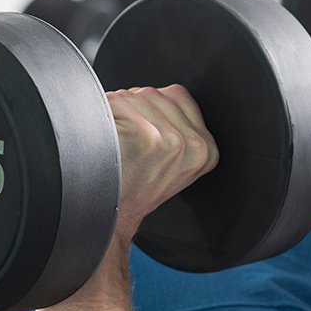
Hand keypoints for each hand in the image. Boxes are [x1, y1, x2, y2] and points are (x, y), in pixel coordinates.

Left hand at [108, 85, 218, 238]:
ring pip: (134, 95)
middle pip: (154, 93)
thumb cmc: (135, 187)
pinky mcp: (146, 136)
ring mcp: (171, 140)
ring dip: (117, 111)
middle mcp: (194, 144)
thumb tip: (160, 94)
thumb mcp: (174, 163)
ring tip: (117, 142)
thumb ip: (179, 127)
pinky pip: (116, 102)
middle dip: (134, 108)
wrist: (111, 217)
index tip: (143, 133)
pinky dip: (103, 114)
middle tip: (125, 141)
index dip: (152, 107)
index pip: (178, 95)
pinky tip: (106, 139)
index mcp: (207, 150)